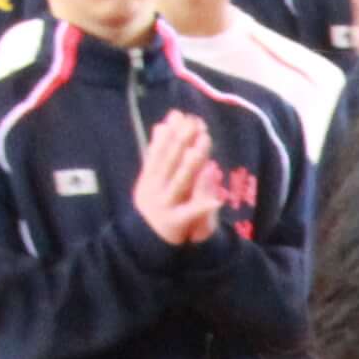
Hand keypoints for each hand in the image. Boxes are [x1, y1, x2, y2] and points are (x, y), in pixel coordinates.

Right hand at [131, 110, 220, 244]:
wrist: (142, 242)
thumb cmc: (154, 206)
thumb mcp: (152, 179)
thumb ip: (157, 154)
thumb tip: (162, 126)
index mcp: (149, 176)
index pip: (160, 150)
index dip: (171, 133)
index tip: (181, 115)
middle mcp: (154, 187)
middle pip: (170, 162)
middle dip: (182, 142)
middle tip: (196, 125)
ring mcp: (163, 204)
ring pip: (179, 182)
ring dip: (190, 165)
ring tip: (201, 149)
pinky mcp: (173, 223)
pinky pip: (191, 213)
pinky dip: (203, 206)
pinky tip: (217, 199)